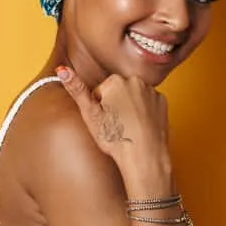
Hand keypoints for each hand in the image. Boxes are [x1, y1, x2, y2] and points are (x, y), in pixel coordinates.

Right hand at [55, 66, 170, 182]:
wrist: (144, 156)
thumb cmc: (116, 137)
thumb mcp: (90, 114)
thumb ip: (77, 89)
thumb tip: (62, 69)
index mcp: (116, 81)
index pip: (100, 91)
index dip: (99, 108)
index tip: (104, 120)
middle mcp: (136, 80)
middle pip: (118, 91)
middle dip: (114, 105)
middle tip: (115, 125)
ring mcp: (152, 91)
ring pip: (133, 97)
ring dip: (130, 108)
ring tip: (128, 127)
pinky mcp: (163, 103)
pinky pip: (148, 104)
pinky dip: (144, 112)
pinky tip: (140, 126)